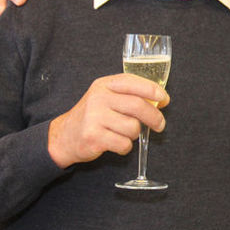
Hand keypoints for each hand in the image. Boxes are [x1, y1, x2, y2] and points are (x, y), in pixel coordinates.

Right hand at [47, 73, 169, 168]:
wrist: (64, 136)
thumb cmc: (92, 116)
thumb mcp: (105, 97)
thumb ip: (128, 94)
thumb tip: (159, 99)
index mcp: (105, 85)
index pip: (134, 82)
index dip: (154, 91)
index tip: (165, 100)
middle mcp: (99, 98)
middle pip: (138, 106)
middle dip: (155, 117)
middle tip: (160, 125)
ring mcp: (94, 118)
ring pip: (133, 128)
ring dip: (134, 134)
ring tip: (123, 133)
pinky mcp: (94, 137)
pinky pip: (124, 144)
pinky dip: (125, 147)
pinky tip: (115, 143)